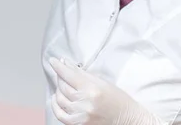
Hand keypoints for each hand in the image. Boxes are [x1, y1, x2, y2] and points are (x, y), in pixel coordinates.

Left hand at [49, 57, 165, 124]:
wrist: (128, 120)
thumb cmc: (118, 100)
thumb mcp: (102, 82)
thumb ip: (82, 73)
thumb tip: (66, 63)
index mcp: (92, 89)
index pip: (69, 75)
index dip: (59, 67)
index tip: (53, 61)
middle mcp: (85, 103)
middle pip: (63, 86)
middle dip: (60, 77)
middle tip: (61, 72)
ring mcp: (81, 116)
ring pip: (60, 99)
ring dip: (58, 89)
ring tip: (61, 84)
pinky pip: (61, 115)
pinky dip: (55, 106)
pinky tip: (56, 98)